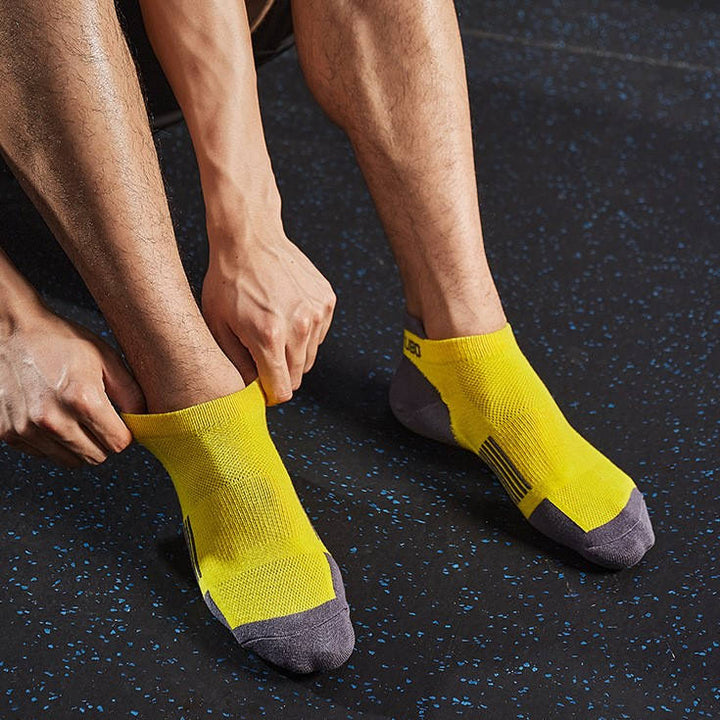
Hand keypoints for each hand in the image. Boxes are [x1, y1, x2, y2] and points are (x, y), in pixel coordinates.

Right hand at [0, 304, 144, 466]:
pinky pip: (45, 455)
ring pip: (71, 461)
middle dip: (104, 442)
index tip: (121, 423)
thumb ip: (131, 393)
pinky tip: (55, 418)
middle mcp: (52, 419)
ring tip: (76, 418)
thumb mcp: (107, 358)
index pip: (118, 443)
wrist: (12, 332)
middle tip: (100, 420)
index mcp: (82, 399)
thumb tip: (143, 420)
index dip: (125, 434)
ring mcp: (27, 429)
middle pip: (96, 457)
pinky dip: (54, 443)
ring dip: (80, 446)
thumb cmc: (60, 341)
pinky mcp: (9, 434)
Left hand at [202, 233, 335, 404]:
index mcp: (269, 337)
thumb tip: (251, 389)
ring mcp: (316, 312)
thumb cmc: (228, 281)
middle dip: (281, 373)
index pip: (282, 390)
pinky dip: (305, 332)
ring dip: (293, 352)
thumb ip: (237, 363)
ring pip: (310, 356)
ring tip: (274, 328)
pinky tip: (286, 312)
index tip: (262, 386)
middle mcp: (299, 327)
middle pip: (298, 376)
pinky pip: (319, 334)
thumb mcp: (218, 325)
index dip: (270, 393)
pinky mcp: (326, 300)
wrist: (250, 239)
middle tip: (262, 353)